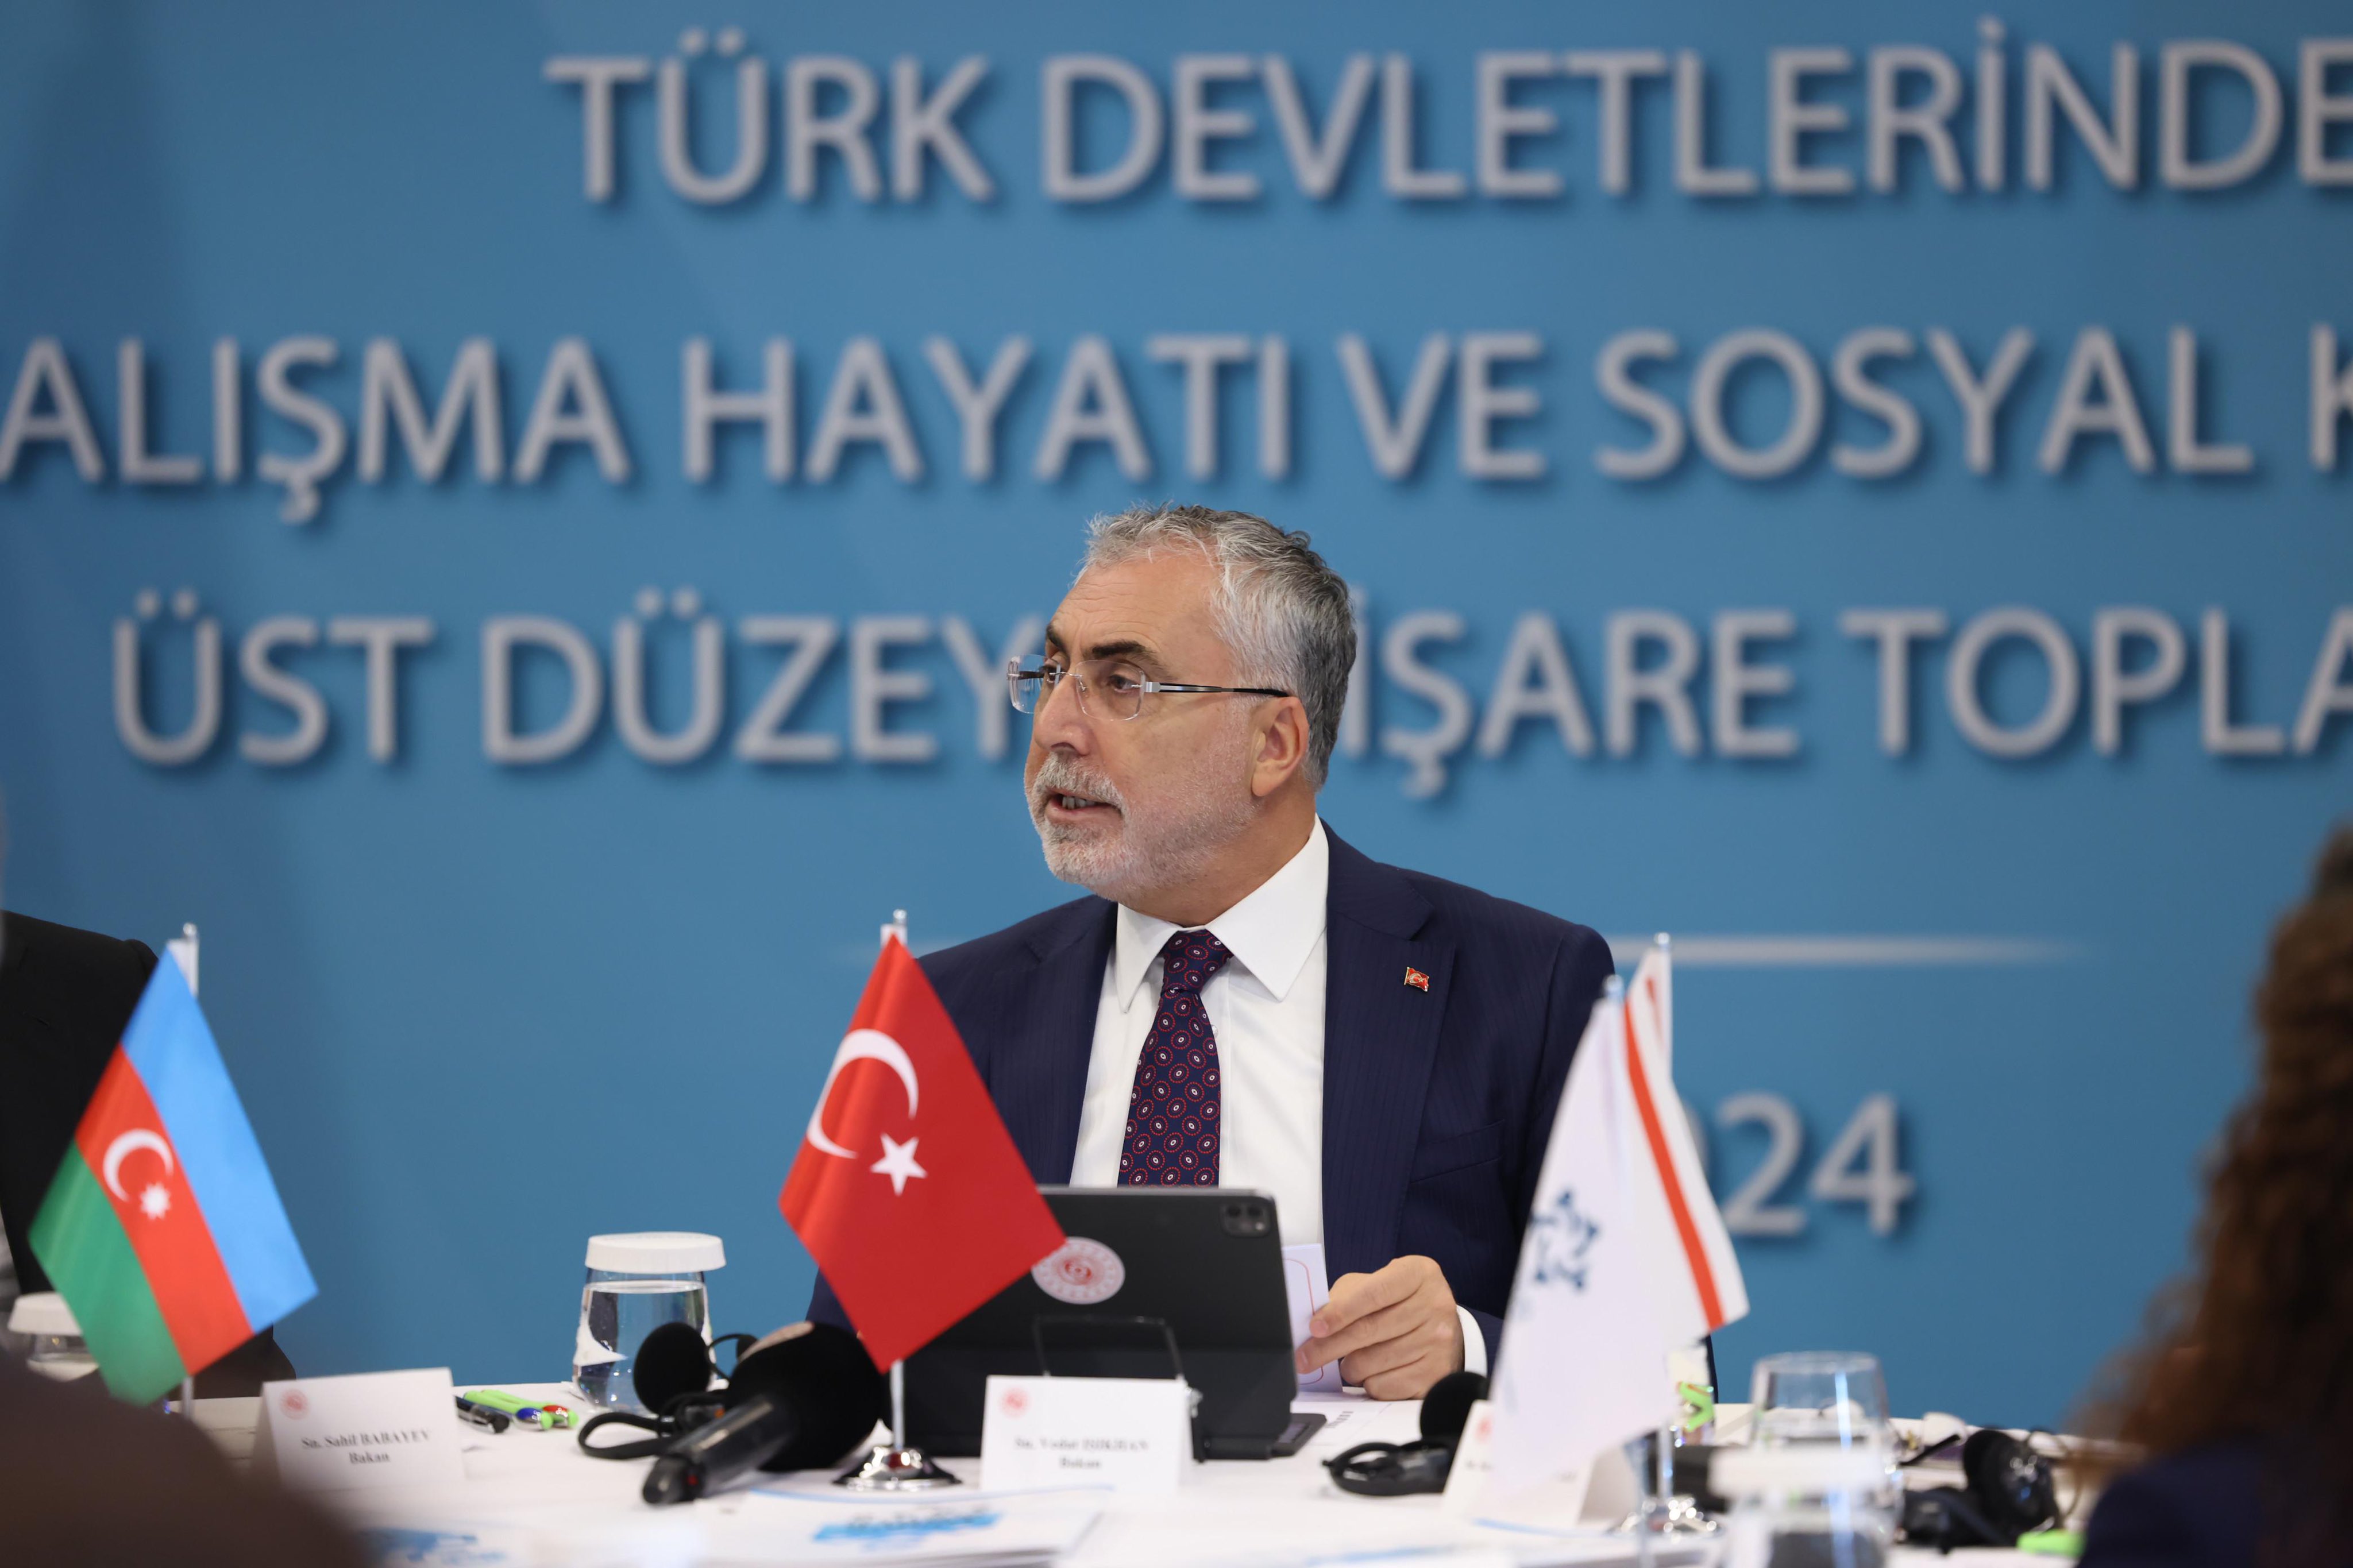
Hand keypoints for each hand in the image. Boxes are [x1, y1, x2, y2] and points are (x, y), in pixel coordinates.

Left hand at [1292, 1255, 1463, 1399]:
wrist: (1441, 1326)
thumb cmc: (1399, 1302)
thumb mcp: (1377, 1284)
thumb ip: (1347, 1296)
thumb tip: (1315, 1323)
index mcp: (1417, 1274)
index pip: (1373, 1293)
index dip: (1340, 1312)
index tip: (1315, 1328)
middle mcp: (1434, 1305)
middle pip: (1369, 1330)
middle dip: (1328, 1347)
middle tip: (1304, 1358)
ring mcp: (1438, 1341)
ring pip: (1372, 1362)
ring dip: (1349, 1367)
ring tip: (1350, 1361)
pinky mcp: (1435, 1374)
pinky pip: (1384, 1387)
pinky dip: (1368, 1383)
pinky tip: (1373, 1372)